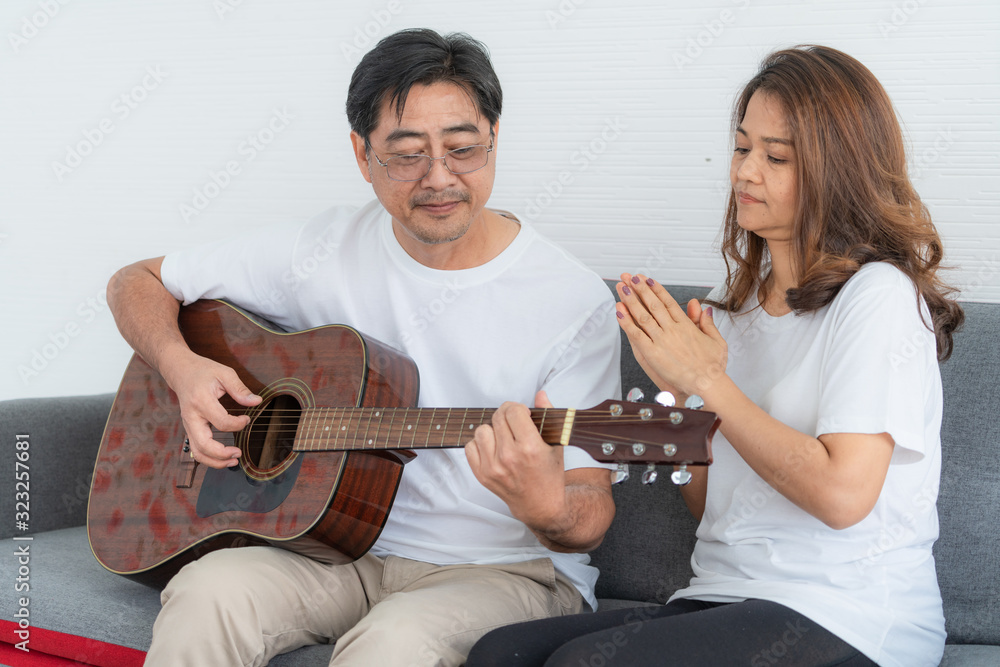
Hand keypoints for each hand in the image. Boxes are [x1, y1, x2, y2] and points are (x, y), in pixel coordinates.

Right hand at [161, 350, 260, 468]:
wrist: (181, 372)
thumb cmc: (203, 371)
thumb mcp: (224, 373)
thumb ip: (240, 389)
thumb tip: (256, 401)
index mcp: (201, 401)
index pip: (221, 422)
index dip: (237, 424)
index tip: (247, 419)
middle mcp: (191, 416)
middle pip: (204, 445)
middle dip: (223, 454)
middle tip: (239, 453)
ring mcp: (188, 425)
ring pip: (197, 452)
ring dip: (215, 461)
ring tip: (233, 461)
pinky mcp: (189, 429)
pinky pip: (197, 449)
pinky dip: (210, 457)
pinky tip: (224, 456)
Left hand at [465, 391, 567, 531]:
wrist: (539, 505)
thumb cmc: (549, 474)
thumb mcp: (556, 444)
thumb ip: (548, 415)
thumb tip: (540, 394)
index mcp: (530, 447)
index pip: (513, 411)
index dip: (518, 408)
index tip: (523, 415)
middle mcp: (509, 457)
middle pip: (497, 417)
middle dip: (506, 416)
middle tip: (514, 424)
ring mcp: (493, 468)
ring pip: (481, 430)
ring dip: (492, 430)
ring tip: (503, 438)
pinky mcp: (482, 475)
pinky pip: (470, 447)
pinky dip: (480, 444)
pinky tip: (493, 448)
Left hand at [615, 273, 727, 397]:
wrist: (708, 384)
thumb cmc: (713, 367)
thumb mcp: (716, 341)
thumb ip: (707, 323)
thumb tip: (703, 309)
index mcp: (686, 326)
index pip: (668, 302)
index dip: (656, 290)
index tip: (647, 280)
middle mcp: (673, 330)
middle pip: (653, 304)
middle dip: (640, 289)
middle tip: (630, 277)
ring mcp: (662, 340)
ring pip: (643, 316)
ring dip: (631, 300)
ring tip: (622, 287)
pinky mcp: (653, 353)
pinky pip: (637, 334)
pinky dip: (627, 322)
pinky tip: (619, 311)